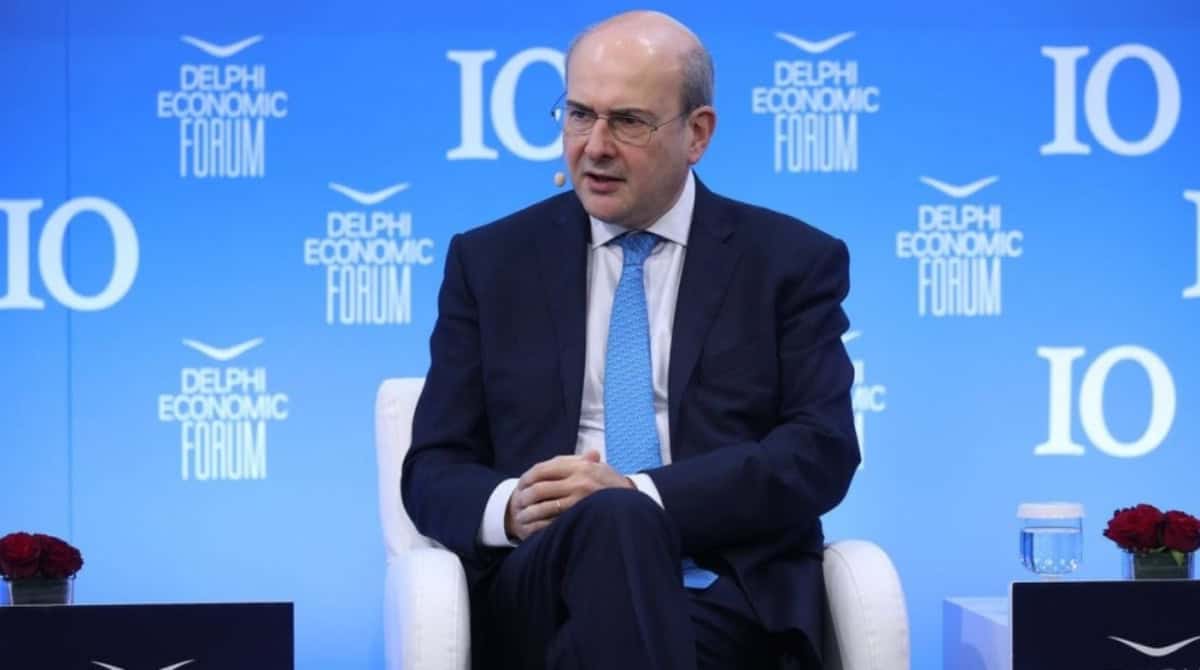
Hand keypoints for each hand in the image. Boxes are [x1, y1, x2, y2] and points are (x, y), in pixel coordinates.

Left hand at [504, 451, 633, 541]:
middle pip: (540, 487)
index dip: (528, 477)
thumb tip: (553, 461)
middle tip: (516, 503)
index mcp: (580, 466)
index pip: (544, 468)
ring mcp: (580, 500)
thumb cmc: (612, 485)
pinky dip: (540, 525)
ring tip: (521, 518)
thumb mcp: (597, 467)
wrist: (634, 504)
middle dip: (524, 496)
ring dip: (529, 513)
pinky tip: (533, 529)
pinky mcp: (581, 517)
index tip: (520, 484)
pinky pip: (554, 522)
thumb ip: (576, 462)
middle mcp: (579, 481)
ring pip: (544, 506)